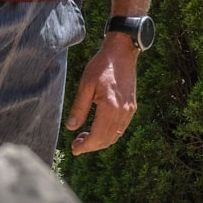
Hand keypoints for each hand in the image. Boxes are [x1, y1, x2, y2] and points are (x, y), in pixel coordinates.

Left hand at [64, 32, 138, 153]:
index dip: (85, 146)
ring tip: (84, 137)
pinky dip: (109, 134)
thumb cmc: (102, 65)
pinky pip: (120, 128)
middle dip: (91, 146)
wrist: (122, 52)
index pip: (97, 136)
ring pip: (114, 136)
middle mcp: (123, 112)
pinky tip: (97, 128)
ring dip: (100, 141)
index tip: (74, 149)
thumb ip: (79, 108)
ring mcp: (129, 111)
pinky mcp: (131, 107)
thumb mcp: (86, 85)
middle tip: (76, 145)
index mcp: (110, 107)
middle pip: (107, 140)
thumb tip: (71, 128)